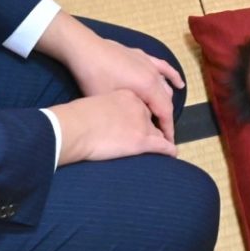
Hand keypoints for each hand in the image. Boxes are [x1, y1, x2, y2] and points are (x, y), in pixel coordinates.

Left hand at [38, 13, 182, 142]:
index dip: (168, 129)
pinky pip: (163, 68)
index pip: (165, 112)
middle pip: (167, 101)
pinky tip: (178, 83)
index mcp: (147, 87)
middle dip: (165, 118)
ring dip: (165, 101)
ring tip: (160, 116)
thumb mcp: (111, 101)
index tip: (169, 143)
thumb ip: (130, 113)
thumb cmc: (94, 78)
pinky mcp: (142, 57)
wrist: (85, 50)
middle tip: (159, 134)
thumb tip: (141, 125)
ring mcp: (149, 64)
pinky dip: (172, 76)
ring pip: (165, 86)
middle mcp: (153, 75)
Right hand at [50, 91, 177, 164]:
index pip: (140, 106)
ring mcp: (142, 124)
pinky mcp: (142, 140)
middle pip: (151, 119)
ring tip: (164, 147)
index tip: (138, 124)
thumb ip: (105, 109)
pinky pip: (163, 146)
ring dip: (161, 140)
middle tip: (151, 137)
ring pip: (158, 133)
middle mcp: (139, 107)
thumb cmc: (77, 117)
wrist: (76, 127)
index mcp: (127, 96)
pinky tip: (173, 154)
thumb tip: (102, 119)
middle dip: (151, 128)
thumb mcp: (95, 104)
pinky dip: (169, 150)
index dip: (140, 117)